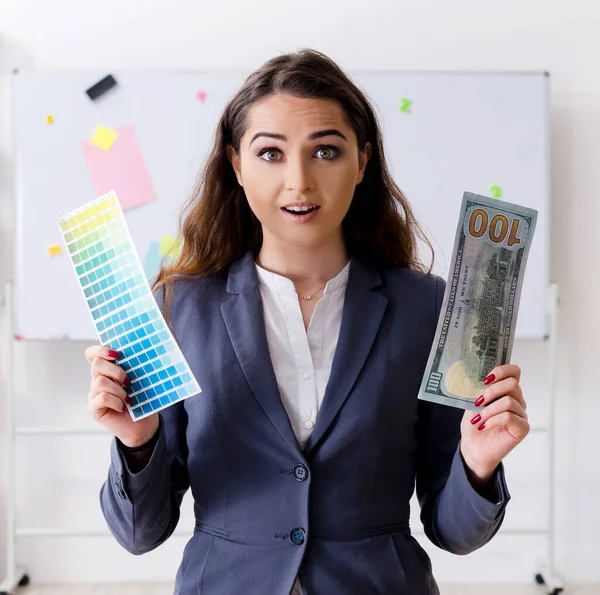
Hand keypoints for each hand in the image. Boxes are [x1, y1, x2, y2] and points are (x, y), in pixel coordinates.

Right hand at [85, 345, 158, 447]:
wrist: (144, 424)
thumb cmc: (142, 400)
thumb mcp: (141, 379)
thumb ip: (136, 366)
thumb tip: (148, 349)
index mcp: (108, 370)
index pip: (92, 354)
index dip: (101, 350)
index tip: (118, 354)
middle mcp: (98, 380)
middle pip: (96, 364)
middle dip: (116, 371)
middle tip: (129, 382)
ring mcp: (94, 395)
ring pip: (100, 382)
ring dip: (118, 390)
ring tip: (128, 398)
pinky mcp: (94, 409)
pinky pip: (101, 398)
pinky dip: (115, 401)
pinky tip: (122, 406)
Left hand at [460, 364, 529, 485]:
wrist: (473, 447)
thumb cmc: (474, 424)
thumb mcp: (473, 402)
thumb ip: (480, 388)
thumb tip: (479, 376)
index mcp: (506, 391)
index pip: (514, 372)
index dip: (502, 370)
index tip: (485, 378)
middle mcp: (517, 400)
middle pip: (512, 384)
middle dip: (492, 391)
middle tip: (478, 401)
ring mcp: (521, 414)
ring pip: (509, 402)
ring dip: (488, 410)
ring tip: (478, 419)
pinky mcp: (522, 428)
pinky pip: (509, 417)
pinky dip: (493, 420)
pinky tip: (484, 425)